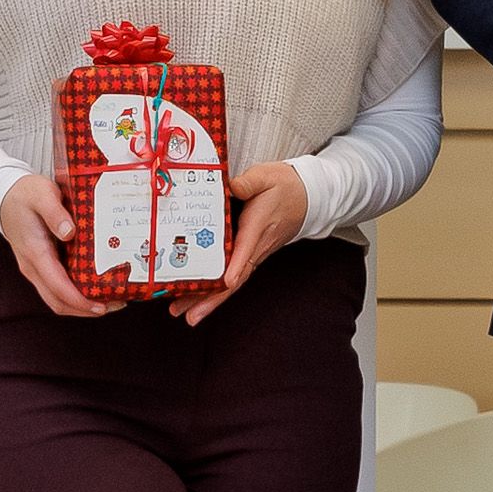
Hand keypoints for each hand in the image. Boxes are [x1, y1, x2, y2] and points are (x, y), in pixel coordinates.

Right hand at [0, 170, 116, 318]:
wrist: (5, 197)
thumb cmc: (26, 194)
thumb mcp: (41, 194)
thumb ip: (54, 212)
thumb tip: (70, 232)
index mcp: (35, 252)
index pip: (57, 286)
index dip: (79, 300)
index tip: (101, 306)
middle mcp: (34, 267)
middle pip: (58, 301)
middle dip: (86, 309)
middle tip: (116, 304)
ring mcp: (37, 269)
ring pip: (58, 299)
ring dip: (83, 305)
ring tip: (112, 300)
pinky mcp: (43, 267)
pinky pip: (59, 289)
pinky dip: (78, 294)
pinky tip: (98, 287)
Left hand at [171, 164, 314, 322]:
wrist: (306, 197)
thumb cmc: (284, 186)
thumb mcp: (266, 176)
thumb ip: (248, 182)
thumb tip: (229, 187)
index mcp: (258, 225)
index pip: (247, 249)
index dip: (236, 267)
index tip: (226, 282)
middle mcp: (256, 245)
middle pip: (236, 278)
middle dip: (213, 298)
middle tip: (190, 315)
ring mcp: (254, 253)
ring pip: (233, 282)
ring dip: (210, 300)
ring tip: (186, 315)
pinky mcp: (250, 255)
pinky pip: (233, 277)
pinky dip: (216, 291)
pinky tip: (197, 300)